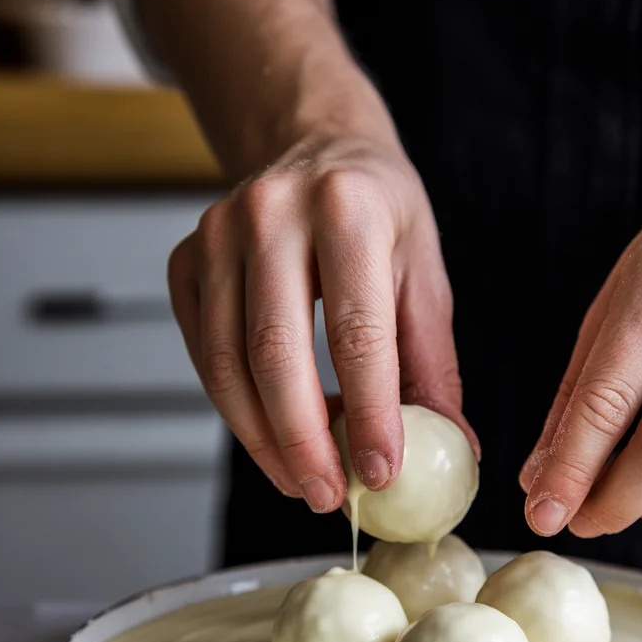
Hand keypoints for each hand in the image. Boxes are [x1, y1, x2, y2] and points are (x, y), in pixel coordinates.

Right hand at [168, 132, 473, 512]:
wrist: (314, 144)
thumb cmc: (378, 213)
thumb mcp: (424, 276)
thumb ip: (433, 365)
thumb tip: (455, 450)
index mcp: (348, 210)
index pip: (357, 334)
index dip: (370, 415)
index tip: (381, 475)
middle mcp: (273, 214)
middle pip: (277, 355)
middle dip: (304, 442)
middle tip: (329, 498)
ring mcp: (217, 234)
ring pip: (227, 363)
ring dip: (263, 440)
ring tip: (302, 482)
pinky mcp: (186, 260)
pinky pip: (202, 354)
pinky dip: (236, 410)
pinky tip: (272, 438)